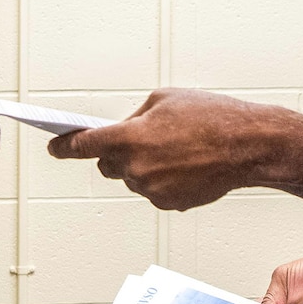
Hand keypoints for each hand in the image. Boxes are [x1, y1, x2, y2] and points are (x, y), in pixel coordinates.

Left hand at [46, 89, 284, 210]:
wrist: (248, 146)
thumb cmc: (211, 117)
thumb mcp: (165, 99)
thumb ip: (136, 116)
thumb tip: (125, 130)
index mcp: (128, 138)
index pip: (83, 146)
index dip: (65, 146)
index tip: (54, 147)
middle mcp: (135, 168)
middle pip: (107, 166)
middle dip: (115, 153)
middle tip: (139, 140)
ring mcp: (152, 190)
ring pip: (133, 179)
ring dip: (143, 166)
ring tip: (176, 150)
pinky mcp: (169, 204)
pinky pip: (154, 191)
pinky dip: (162, 179)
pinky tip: (185, 165)